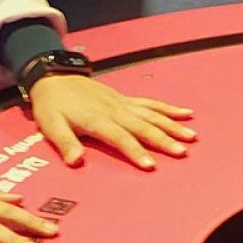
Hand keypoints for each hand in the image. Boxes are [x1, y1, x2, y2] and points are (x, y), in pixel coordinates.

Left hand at [29, 74, 196, 170]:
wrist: (54, 78)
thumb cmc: (52, 105)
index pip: (120, 138)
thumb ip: (65, 143)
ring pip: (152, 114)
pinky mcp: (126, 99)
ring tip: (191, 136)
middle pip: (144, 126)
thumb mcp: (51, 125)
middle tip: (182, 152)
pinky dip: (169, 109)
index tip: (150, 165)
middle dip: (164, 140)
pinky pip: (151, 104)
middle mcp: (114, 110)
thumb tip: (76, 161)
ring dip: (172, 125)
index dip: (135, 151)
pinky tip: (185, 113)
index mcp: (97, 119)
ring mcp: (123, 103)